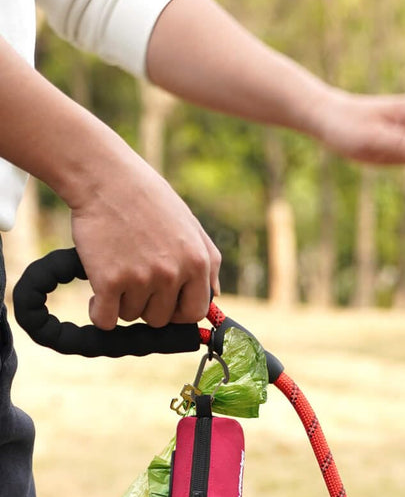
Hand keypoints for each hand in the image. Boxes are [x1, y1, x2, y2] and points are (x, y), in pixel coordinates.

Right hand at [69, 147, 219, 329]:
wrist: (104, 177)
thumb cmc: (147, 198)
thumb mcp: (190, 225)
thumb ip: (208, 262)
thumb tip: (214, 296)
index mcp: (196, 263)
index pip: (194, 312)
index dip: (177, 312)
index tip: (164, 303)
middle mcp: (172, 274)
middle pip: (160, 318)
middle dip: (147, 304)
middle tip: (133, 278)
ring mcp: (140, 278)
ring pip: (131, 315)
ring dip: (121, 301)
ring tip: (116, 271)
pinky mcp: (108, 281)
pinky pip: (105, 320)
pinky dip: (99, 313)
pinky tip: (97, 297)